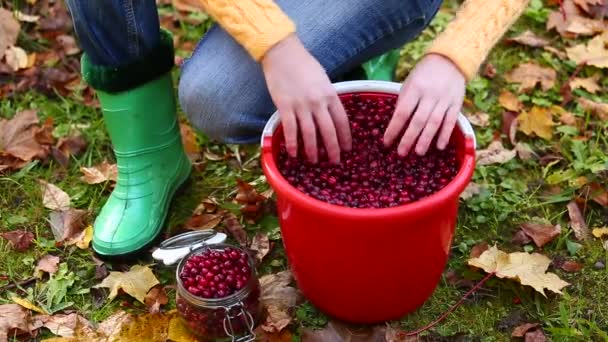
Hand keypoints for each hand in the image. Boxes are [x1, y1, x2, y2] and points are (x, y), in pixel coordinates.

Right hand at [261, 34, 350, 163]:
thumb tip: (332, 114)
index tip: (347, 149)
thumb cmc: (304, 65)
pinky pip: (290, 129)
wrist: (283, 53)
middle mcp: (318, 102)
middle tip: (334, 162)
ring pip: (310, 134)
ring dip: (313, 150)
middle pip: (328, 131)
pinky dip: (293, 144)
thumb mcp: (323, 80)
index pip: (342, 121)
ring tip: (314, 161)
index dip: (345, 137)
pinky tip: (293, 154)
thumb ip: (328, 97)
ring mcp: (301, 105)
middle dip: (332, 149)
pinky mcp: (285, 106)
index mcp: (330, 94)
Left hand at [383, 54, 464, 155]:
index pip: (402, 112)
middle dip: (409, 138)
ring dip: (426, 139)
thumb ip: (403, 102)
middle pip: (418, 120)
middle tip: (401, 153)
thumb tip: (396, 123)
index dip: (394, 129)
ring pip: (434, 123)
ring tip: (418, 153)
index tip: (387, 142)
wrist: (450, 60)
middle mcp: (430, 95)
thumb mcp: (409, 83)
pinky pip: (451, 121)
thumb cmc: (423, 74)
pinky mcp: (456, 103)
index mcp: (415, 89)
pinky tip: (439, 146)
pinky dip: (445, 134)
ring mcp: (444, 100)